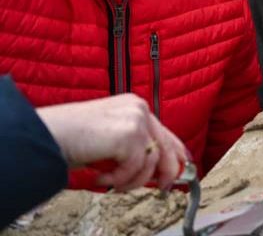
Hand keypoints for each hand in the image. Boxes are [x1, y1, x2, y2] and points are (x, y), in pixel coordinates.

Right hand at [37, 94, 189, 190]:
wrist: (47, 135)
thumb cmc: (71, 139)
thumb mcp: (109, 140)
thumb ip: (133, 147)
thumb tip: (156, 170)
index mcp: (134, 107)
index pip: (165, 133)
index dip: (177, 154)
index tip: (180, 172)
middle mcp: (139, 109)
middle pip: (167, 147)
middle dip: (166, 173)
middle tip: (162, 189)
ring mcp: (136, 119)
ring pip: (152, 162)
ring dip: (131, 180)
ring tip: (109, 182)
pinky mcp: (130, 134)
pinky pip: (136, 168)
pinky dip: (119, 179)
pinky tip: (100, 178)